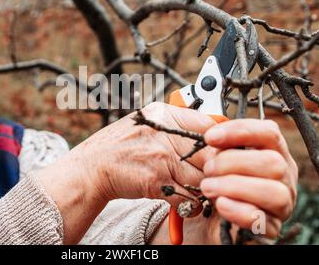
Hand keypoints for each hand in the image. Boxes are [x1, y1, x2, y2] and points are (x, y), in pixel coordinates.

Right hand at [74, 102, 215, 206]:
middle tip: (220, 176)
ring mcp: (161, 157)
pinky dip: (192, 204)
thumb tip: (209, 132)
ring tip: (206, 190)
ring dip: (207, 187)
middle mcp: (164, 133)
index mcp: (164, 115)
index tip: (225, 152)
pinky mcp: (156, 180)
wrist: (93, 167)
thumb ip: (176, 125)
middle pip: (210, 152)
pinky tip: (189, 203)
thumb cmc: (119, 146)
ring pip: (203, 176)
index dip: (221, 142)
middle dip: (218, 168)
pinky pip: (188, 196)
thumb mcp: (147, 123)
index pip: (209, 125)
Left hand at [200, 119, 297, 241]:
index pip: (269, 132)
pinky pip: (264, 221)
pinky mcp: (271, 227)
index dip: (240, 131)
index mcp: (271, 151)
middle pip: (273, 162)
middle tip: (208, 168)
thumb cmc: (210, 179)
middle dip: (233, 163)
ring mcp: (280, 203)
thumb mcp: (208, 152)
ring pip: (274, 192)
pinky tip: (220, 204)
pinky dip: (239, 210)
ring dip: (235, 187)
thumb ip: (211, 137)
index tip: (210, 137)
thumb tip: (208, 125)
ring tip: (208, 187)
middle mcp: (282, 175)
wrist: (198, 220)